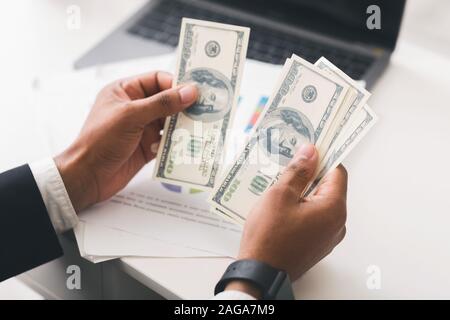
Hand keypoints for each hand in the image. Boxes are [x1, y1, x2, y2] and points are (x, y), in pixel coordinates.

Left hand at [54, 71, 197, 211]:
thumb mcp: (131, 116)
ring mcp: (142, 127)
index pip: (157, 80)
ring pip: (170, 121)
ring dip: (182, 125)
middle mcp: (135, 107)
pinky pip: (168, 140)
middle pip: (167, 100)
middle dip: (184, 106)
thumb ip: (162, 103)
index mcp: (125, 91)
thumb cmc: (100, 140)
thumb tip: (190, 91)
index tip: (196, 92)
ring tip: (200, 127)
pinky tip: (186, 145)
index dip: (176, 84)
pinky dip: (177, 142)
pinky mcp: (147, 146)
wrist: (88, 176)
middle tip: (206, 110)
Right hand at [226, 144, 346, 295]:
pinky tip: (280, 211)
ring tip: (279, 193)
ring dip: (302, 194)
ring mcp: (328, 238)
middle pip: (328, 188)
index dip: (322, 158)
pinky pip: (313, 220)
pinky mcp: (316, 246)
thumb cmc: (269, 236)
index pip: (337, 172)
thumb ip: (298, 172)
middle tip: (286, 172)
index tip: (307, 152)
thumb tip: (310, 152)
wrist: (260, 272)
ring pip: (319, 204)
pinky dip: (301, 210)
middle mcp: (337, 224)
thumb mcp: (280, 195)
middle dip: (309, 177)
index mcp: (333, 209)